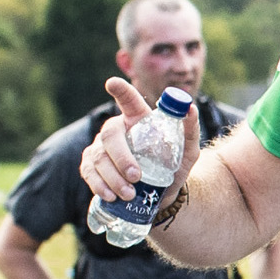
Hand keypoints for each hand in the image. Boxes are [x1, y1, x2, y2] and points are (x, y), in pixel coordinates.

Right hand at [79, 78, 197, 201]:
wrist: (162, 194)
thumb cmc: (173, 165)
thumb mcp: (188, 150)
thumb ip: (189, 130)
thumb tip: (190, 108)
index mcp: (138, 119)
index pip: (129, 100)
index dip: (120, 91)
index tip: (112, 83)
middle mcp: (116, 128)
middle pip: (110, 135)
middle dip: (122, 157)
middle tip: (137, 177)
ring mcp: (100, 146)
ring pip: (99, 157)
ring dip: (113, 177)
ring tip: (129, 193)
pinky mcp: (90, 165)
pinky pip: (89, 172)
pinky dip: (99, 185)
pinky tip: (110, 195)